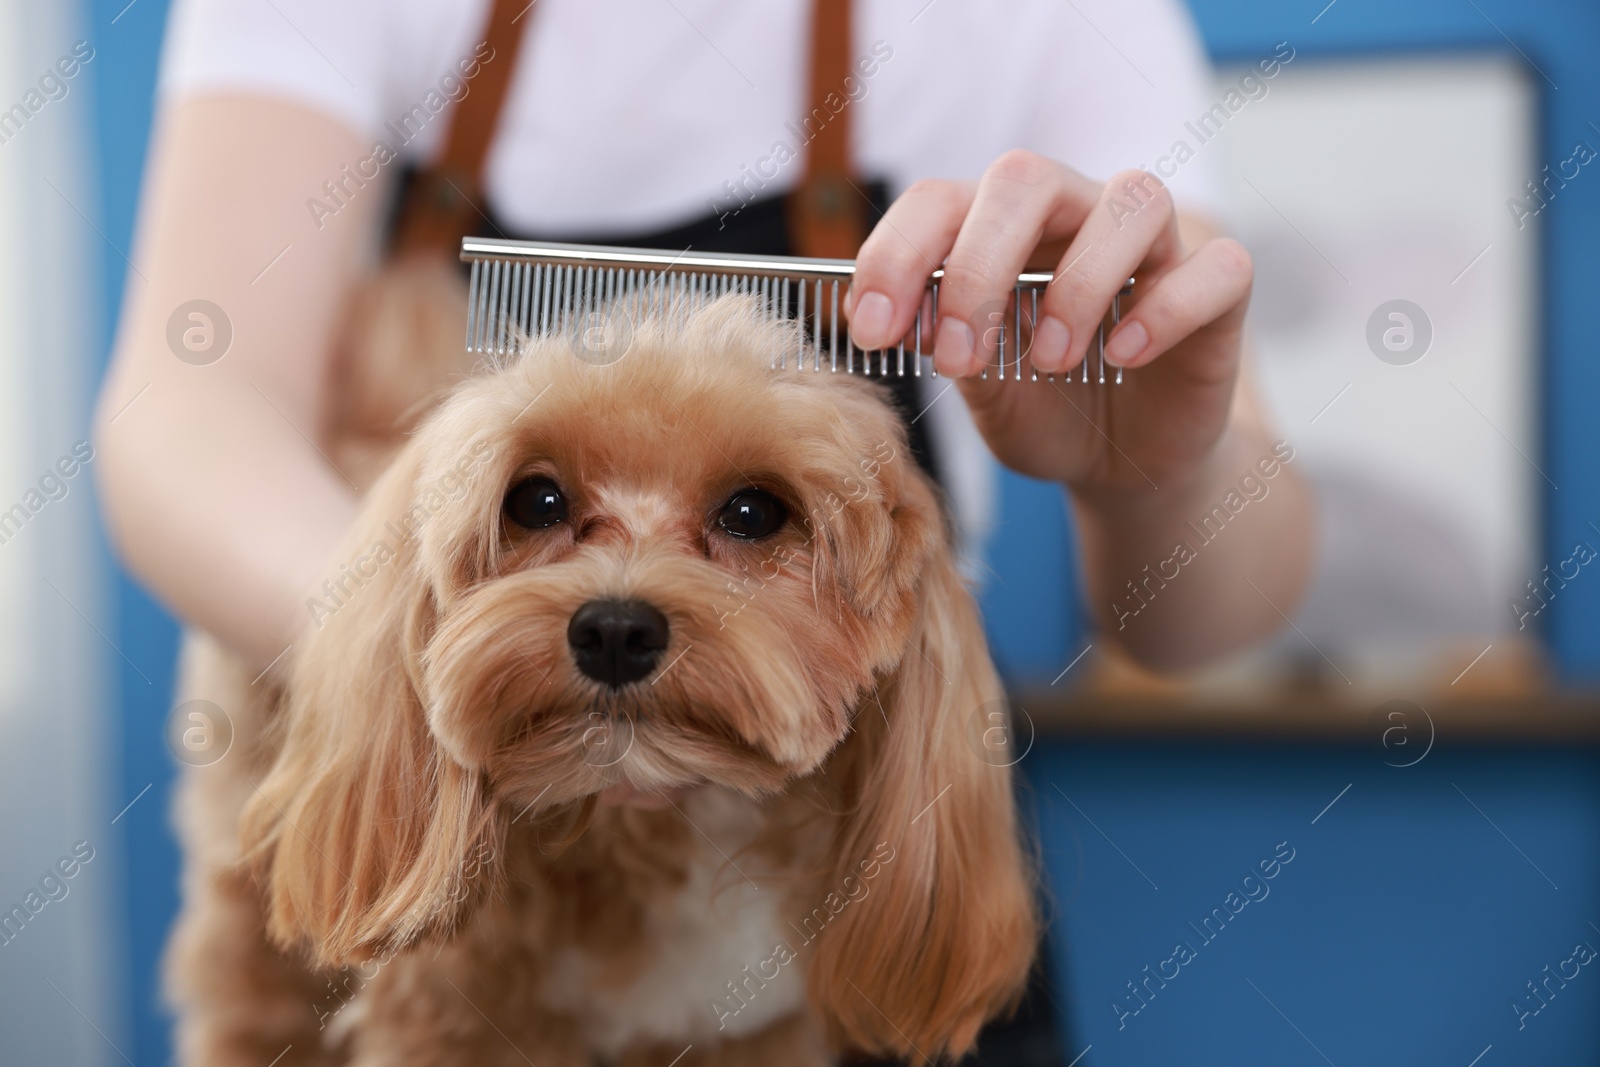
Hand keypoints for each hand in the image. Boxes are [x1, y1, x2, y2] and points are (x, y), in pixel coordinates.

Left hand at [845, 150, 1253, 497]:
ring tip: (1050, 361)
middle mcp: (1076, 214)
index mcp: (1000, 228)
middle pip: (1027, 177)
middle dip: (978, 265)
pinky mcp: (1217, 291)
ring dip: (1078, 283)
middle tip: (960, 356)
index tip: (870, 331)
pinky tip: (1125, 355)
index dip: (895, 255)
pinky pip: (1216, 267)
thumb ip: (948, 347)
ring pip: (1133, 200)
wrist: (1125, 466)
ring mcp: (1152, 246)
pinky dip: (1168, 308)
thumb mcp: (983, 390)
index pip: (939, 200)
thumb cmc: (1046, 411)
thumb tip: (896, 318)